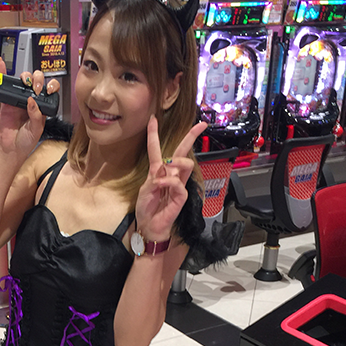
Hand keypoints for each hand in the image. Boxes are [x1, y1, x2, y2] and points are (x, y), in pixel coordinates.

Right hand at [0, 58, 59, 157]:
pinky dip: (3, 73)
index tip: (47, 91)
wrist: (12, 147)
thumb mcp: (36, 129)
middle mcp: (32, 100)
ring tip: (26, 83)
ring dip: (26, 76)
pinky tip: (3, 65)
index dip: (50, 86)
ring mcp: (19, 98)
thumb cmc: (26, 140)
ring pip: (24, 80)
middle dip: (38, 80)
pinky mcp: (7, 100)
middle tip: (36, 89)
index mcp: (43, 106)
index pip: (50, 90)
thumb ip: (36, 116)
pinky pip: (6, 85)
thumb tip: (32, 101)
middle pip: (37, 80)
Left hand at [135, 116, 206, 242]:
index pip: (156, 149)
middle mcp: (170, 175)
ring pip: (186, 163)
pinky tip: (160, 186)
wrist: (149, 226)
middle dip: (191, 136)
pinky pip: (178, 182)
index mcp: (158, 171)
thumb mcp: (144, 189)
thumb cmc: (146, 208)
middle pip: (182, 151)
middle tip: (201, 125)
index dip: (154, 133)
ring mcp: (178, 184)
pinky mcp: (182, 195)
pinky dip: (167, 182)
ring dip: (175, 162)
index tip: (153, 118)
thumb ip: (154, 177)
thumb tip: (166, 168)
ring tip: (165, 169)